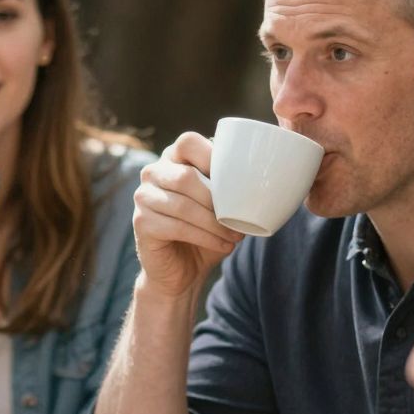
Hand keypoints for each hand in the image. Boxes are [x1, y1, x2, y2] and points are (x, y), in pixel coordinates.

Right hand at [133, 134, 240, 301]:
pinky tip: (224, 245)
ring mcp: (143, 197)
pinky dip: (205, 237)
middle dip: (217, 200)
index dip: (212, 156)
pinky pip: (176, 226)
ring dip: (214, 223)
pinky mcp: (141, 222)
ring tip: (235, 236)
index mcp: (173, 158)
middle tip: (239, 219)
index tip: (236, 180)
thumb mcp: (224, 205)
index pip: (188, 142)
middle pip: (185, 176)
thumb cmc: (206, 231)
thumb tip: (273, 177)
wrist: (182, 270)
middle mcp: (153, 172)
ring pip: (182, 205)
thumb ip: (235, 186)